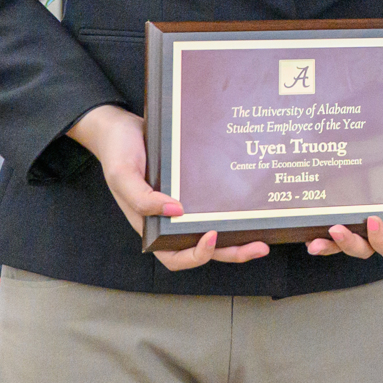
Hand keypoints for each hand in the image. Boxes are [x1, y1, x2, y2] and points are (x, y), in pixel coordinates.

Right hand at [68, 103, 270, 269]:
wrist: (122, 126)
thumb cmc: (118, 152)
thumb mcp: (122, 174)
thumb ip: (141, 197)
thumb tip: (174, 211)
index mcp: (151, 226)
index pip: (175, 256)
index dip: (195, 255)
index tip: (212, 235)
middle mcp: (170, 220)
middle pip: (203, 247)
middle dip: (231, 252)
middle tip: (259, 247)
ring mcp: (184, 204)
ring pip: (214, 228)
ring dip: (238, 236)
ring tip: (263, 234)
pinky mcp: (194, 187)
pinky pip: (215, 203)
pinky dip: (233, 209)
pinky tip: (251, 203)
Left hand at [310, 126, 382, 257]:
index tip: (374, 220)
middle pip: (367, 249)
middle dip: (351, 245)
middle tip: (338, 228)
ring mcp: (362, 218)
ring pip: (346, 244)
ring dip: (331, 246)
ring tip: (316, 241)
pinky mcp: (346, 206)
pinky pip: (332, 229)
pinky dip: (320, 236)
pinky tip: (308, 233)